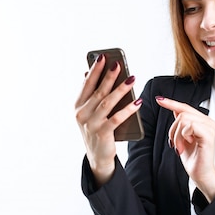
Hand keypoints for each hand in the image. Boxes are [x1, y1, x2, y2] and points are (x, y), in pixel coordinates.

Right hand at [74, 54, 142, 185]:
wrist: (97, 157)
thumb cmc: (96, 130)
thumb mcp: (89, 112)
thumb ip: (90, 95)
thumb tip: (89, 72)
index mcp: (78, 106)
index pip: (86, 84)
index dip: (95, 70)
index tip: (103, 57)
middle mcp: (82, 114)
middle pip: (98, 91)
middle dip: (109, 76)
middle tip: (118, 64)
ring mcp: (91, 124)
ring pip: (107, 102)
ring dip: (121, 89)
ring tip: (132, 78)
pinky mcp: (102, 134)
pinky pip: (117, 118)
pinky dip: (127, 109)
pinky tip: (137, 101)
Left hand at [155, 96, 214, 201]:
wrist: (200, 174)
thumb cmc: (193, 158)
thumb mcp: (183, 138)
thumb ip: (181, 124)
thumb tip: (175, 109)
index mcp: (203, 121)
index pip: (185, 107)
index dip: (171, 103)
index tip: (159, 100)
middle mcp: (208, 122)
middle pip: (182, 114)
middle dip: (173, 130)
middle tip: (174, 144)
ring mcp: (210, 128)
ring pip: (184, 119)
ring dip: (177, 135)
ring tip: (180, 147)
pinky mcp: (208, 135)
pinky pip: (190, 126)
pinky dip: (183, 136)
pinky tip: (187, 144)